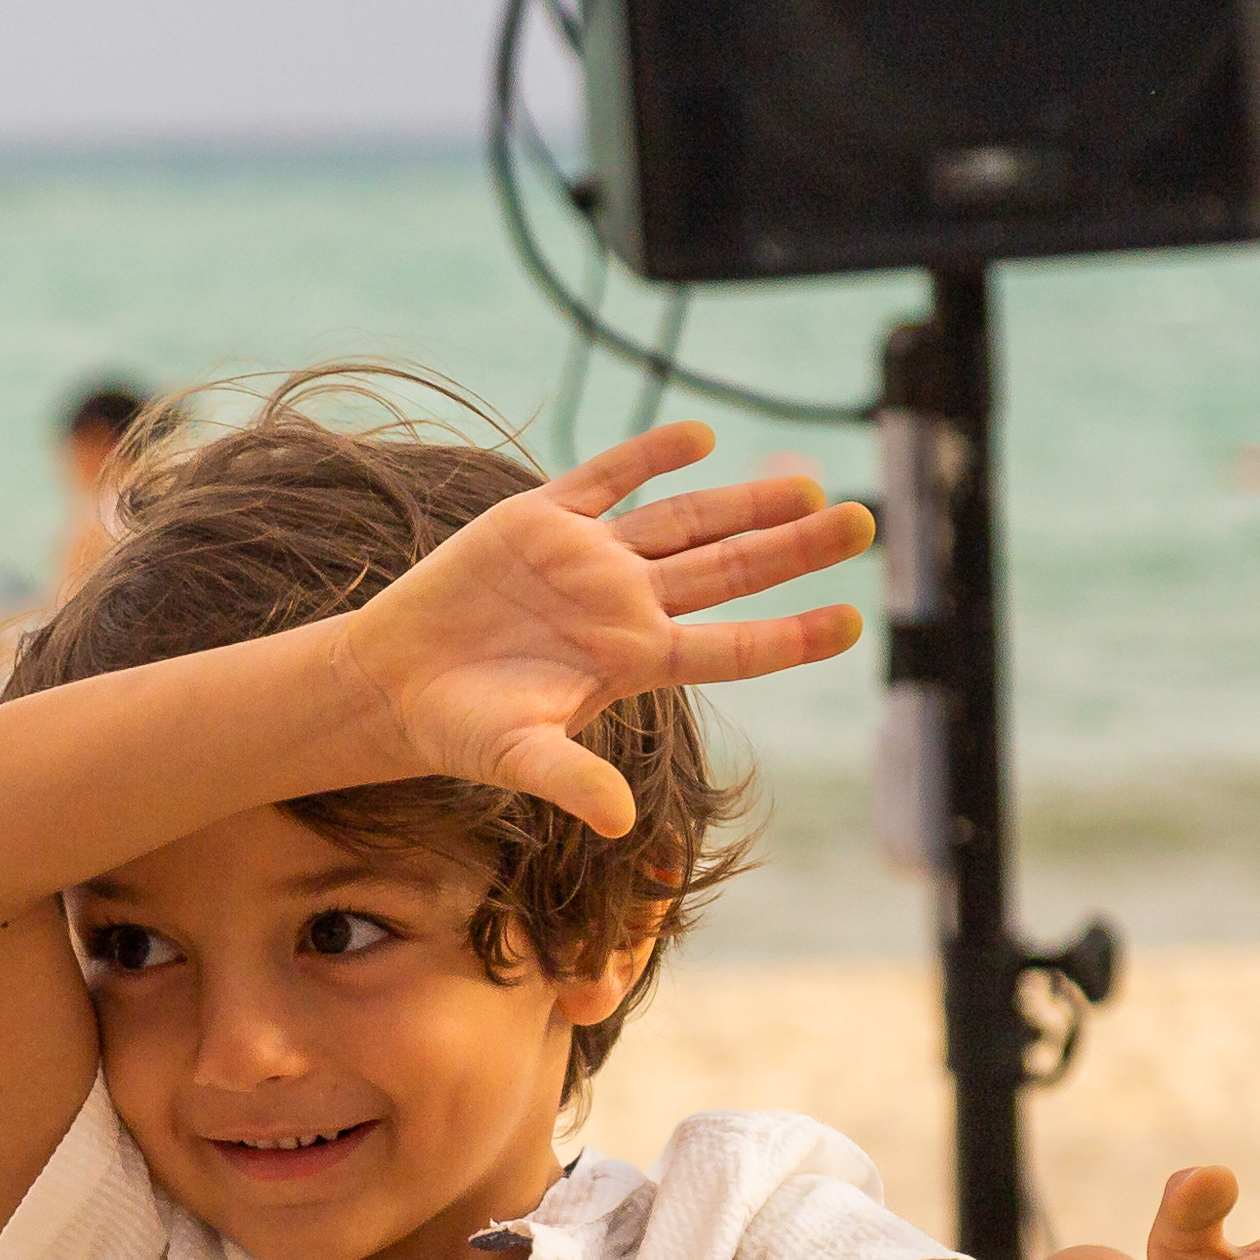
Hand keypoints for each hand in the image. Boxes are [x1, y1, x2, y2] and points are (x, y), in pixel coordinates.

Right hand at [332, 421, 872, 835]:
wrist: (396, 682)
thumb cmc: (462, 729)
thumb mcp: (516, 757)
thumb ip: (570, 780)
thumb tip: (619, 823)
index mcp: (634, 661)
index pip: (733, 646)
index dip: (792, 634)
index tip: (854, 619)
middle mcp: (626, 605)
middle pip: (730, 569)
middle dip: (794, 546)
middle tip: (864, 520)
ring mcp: (590, 559)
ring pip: (686, 520)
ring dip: (746, 500)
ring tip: (810, 481)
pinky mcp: (542, 519)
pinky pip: (609, 476)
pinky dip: (651, 453)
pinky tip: (700, 436)